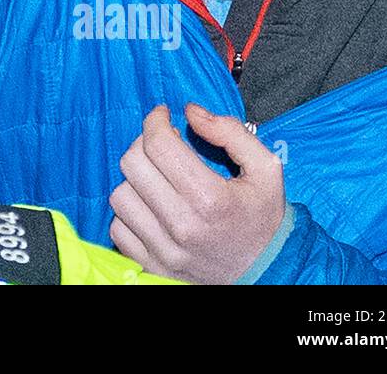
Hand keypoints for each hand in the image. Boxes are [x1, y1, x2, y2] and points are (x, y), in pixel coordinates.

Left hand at [109, 103, 284, 284]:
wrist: (269, 274)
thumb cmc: (263, 219)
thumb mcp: (265, 169)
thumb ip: (231, 132)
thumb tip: (190, 111)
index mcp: (210, 199)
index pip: (158, 144)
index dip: (155, 120)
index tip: (162, 115)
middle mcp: (182, 226)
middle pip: (132, 164)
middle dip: (144, 143)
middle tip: (161, 145)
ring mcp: (163, 250)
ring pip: (120, 194)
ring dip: (135, 179)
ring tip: (157, 178)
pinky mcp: (152, 267)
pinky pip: (117, 227)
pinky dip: (129, 212)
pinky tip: (151, 206)